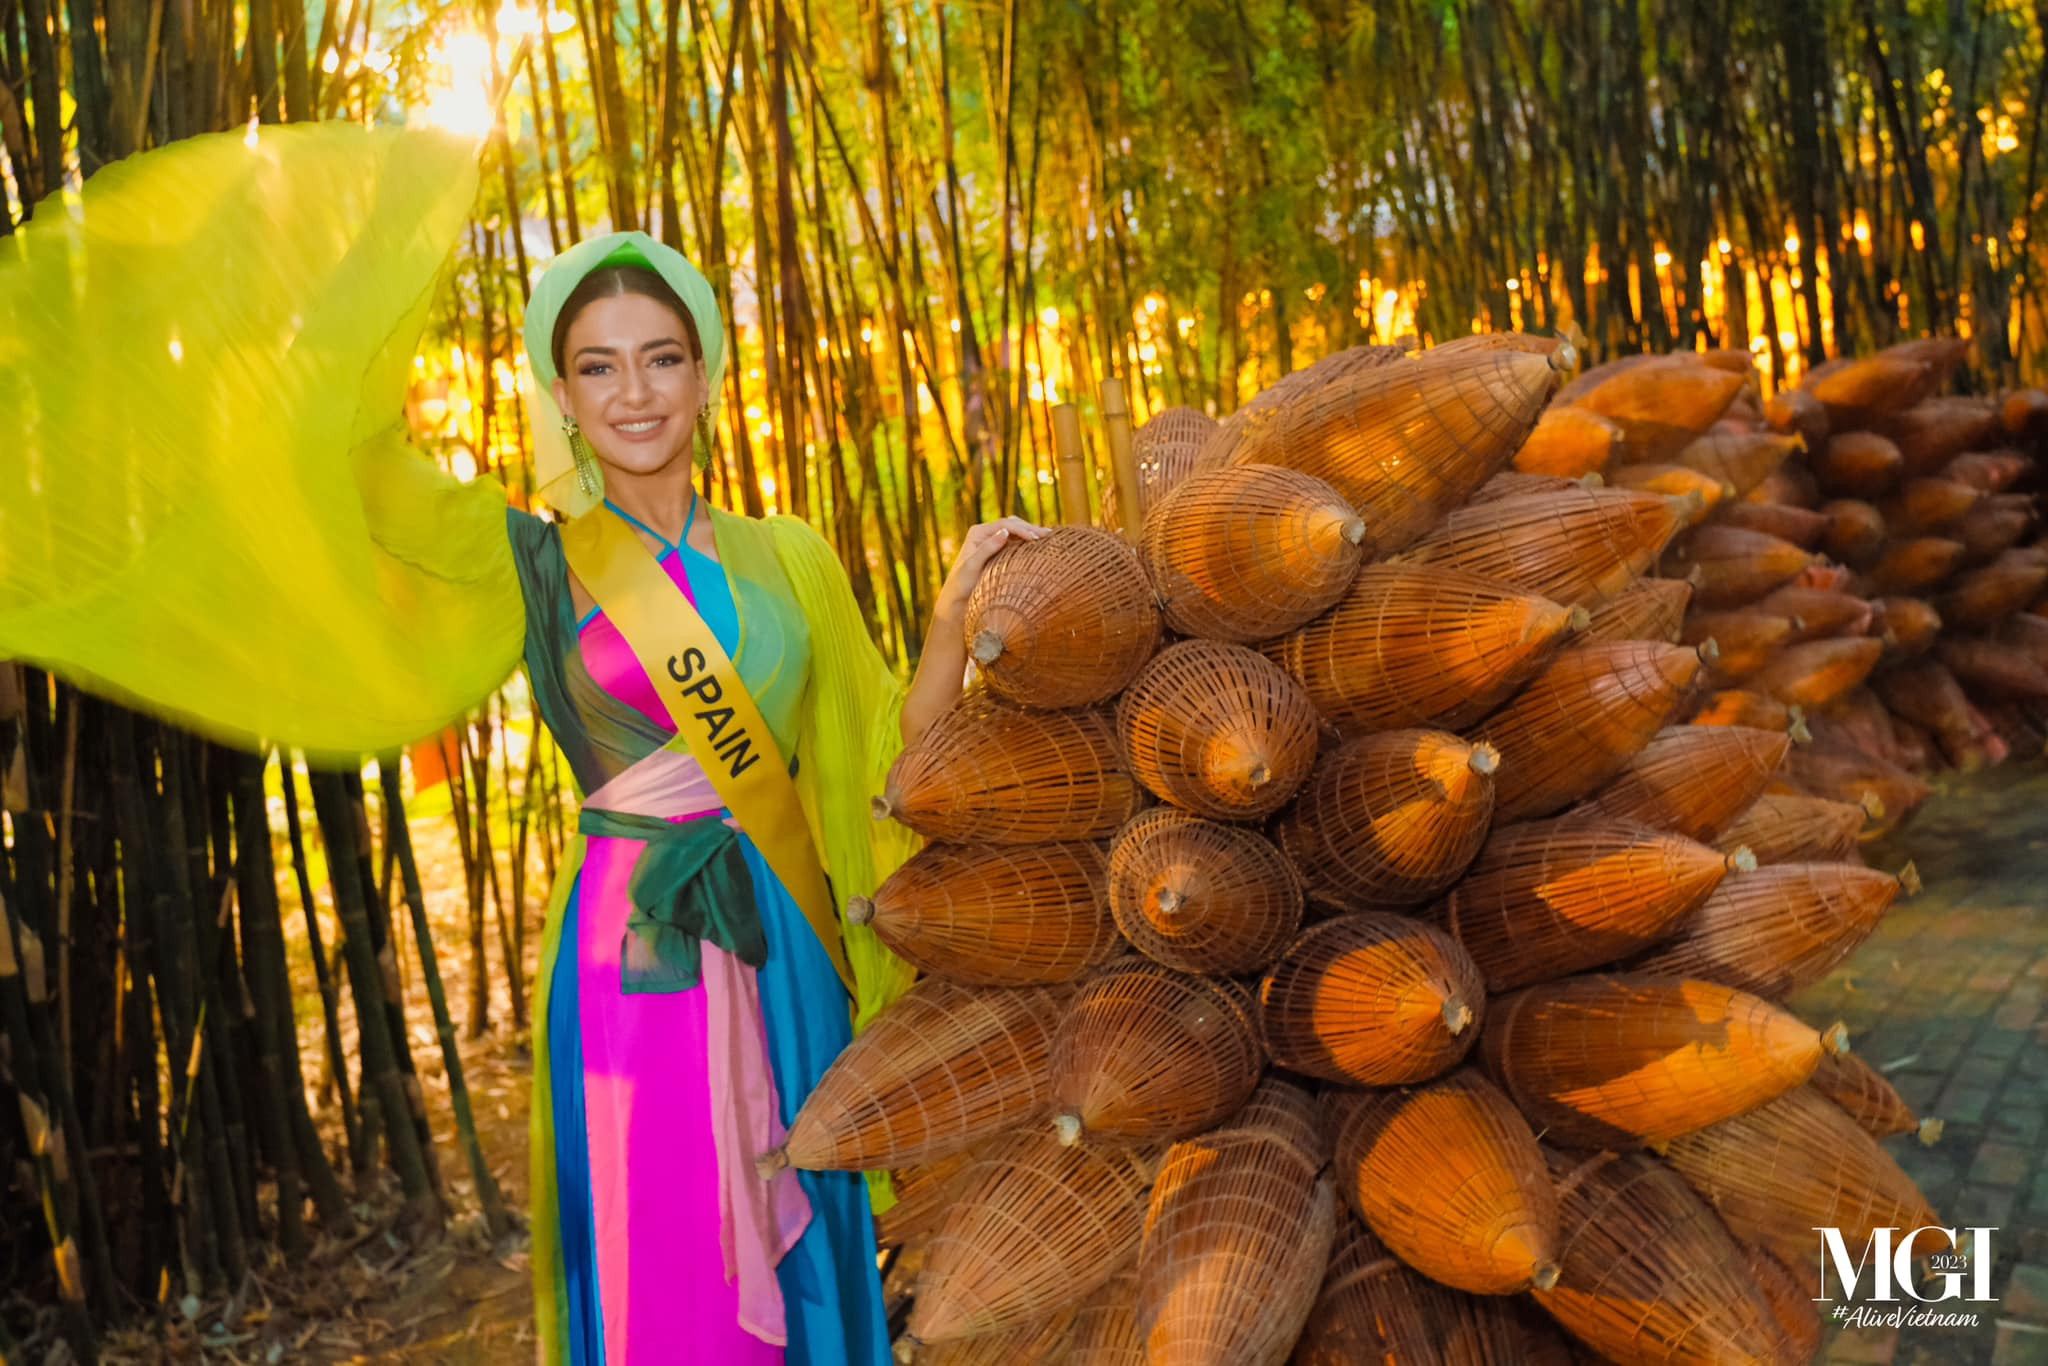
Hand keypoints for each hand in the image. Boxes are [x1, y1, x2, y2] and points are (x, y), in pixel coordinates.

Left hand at [931, 517, 1049, 627]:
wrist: (957, 598)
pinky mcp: (998, 551)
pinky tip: (1039, 545)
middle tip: (1049, 534)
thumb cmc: (962, 584)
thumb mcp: (973, 566)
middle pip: (1012, 525)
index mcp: (978, 532)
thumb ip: (988, 548)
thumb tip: (1005, 532)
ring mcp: (992, 541)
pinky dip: (1027, 541)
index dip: (1022, 529)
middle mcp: (985, 534)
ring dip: (1031, 532)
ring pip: (1016, 531)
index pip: (1005, 525)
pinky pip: (1015, 542)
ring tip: (1049, 536)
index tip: (1036, 539)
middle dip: (1030, 528)